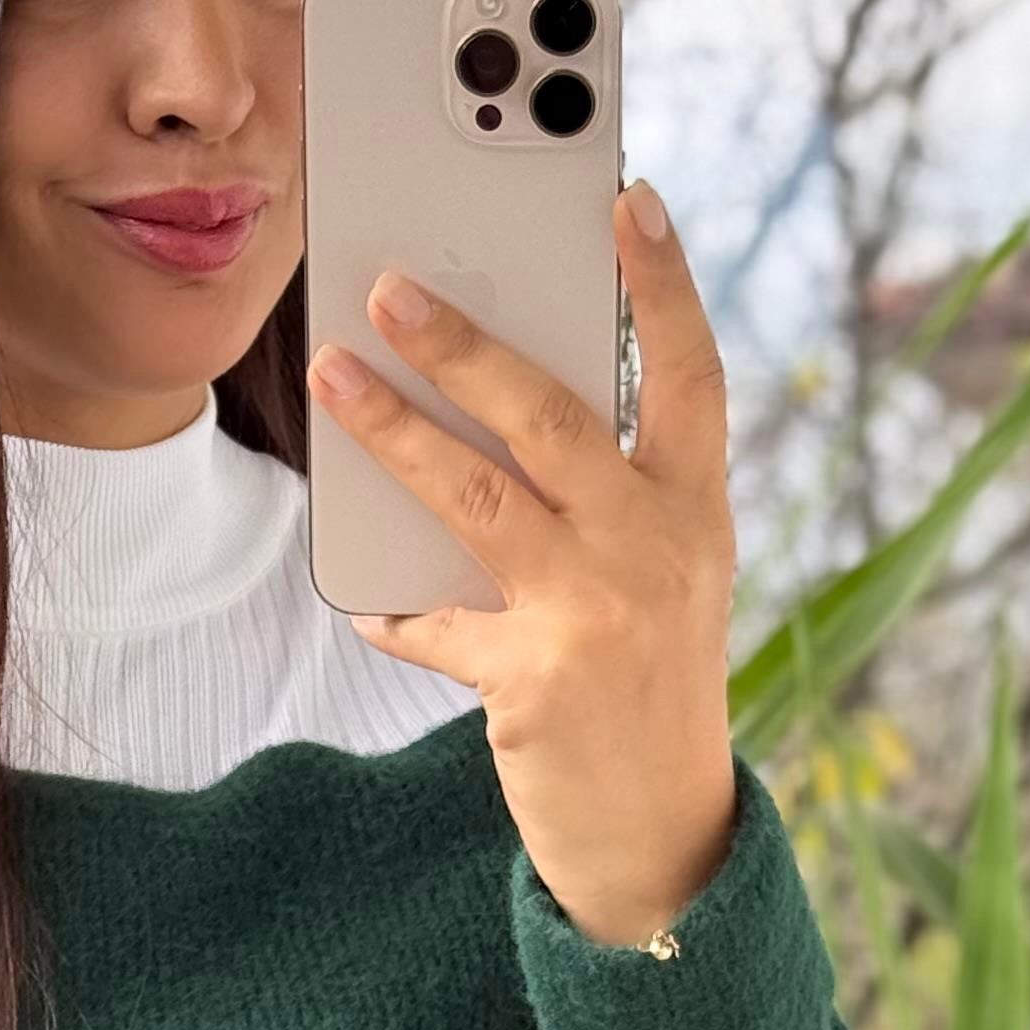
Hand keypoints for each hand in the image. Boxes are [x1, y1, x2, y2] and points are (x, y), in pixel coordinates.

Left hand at [306, 178, 739, 949]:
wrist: (663, 833)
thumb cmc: (646, 680)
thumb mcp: (660, 578)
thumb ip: (600, 499)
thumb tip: (482, 413)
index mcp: (696, 509)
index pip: (691, 374)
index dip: (662, 284)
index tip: (626, 196)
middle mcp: (659, 548)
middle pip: (552, 417)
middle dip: (465, 344)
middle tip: (389, 284)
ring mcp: (598, 612)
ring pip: (475, 495)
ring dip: (393, 428)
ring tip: (333, 374)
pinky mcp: (535, 679)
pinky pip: (436, 620)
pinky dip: (395, 607)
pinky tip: (365, 597)